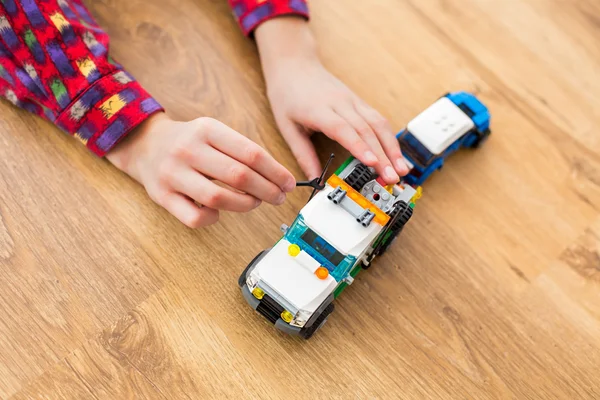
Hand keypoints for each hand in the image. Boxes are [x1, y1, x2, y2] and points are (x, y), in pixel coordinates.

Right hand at [106, 113, 295, 227]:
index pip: (251, 153)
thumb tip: (277, 177)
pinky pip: (195, 217)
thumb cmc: (190, 142)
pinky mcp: (162, 196)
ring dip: (245, 205)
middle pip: (239, 176)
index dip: (275, 172)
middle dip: (267, 190)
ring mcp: (173, 174)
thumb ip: (241, 150)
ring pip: (218, 198)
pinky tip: (220, 212)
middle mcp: (188, 150)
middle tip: (278, 197)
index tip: (288, 183)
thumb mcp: (214, 132)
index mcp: (207, 130)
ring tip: (255, 203)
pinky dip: (214, 218)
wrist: (145, 144)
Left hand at [255, 17, 408, 182]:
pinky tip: (397, 154)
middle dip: (383, 155)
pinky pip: (378, 119)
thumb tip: (315, 180)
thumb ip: (303, 155)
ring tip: (402, 169)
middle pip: (366, 129)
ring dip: (392, 147)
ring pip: (378, 123)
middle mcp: (340, 103)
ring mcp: (352, 100)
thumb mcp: (287, 127)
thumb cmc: (288, 95)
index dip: (359, 146)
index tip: (372, 162)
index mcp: (318, 110)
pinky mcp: (359, 101)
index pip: (343, 129)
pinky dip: (390, 137)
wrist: (294, 64)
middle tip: (392, 177)